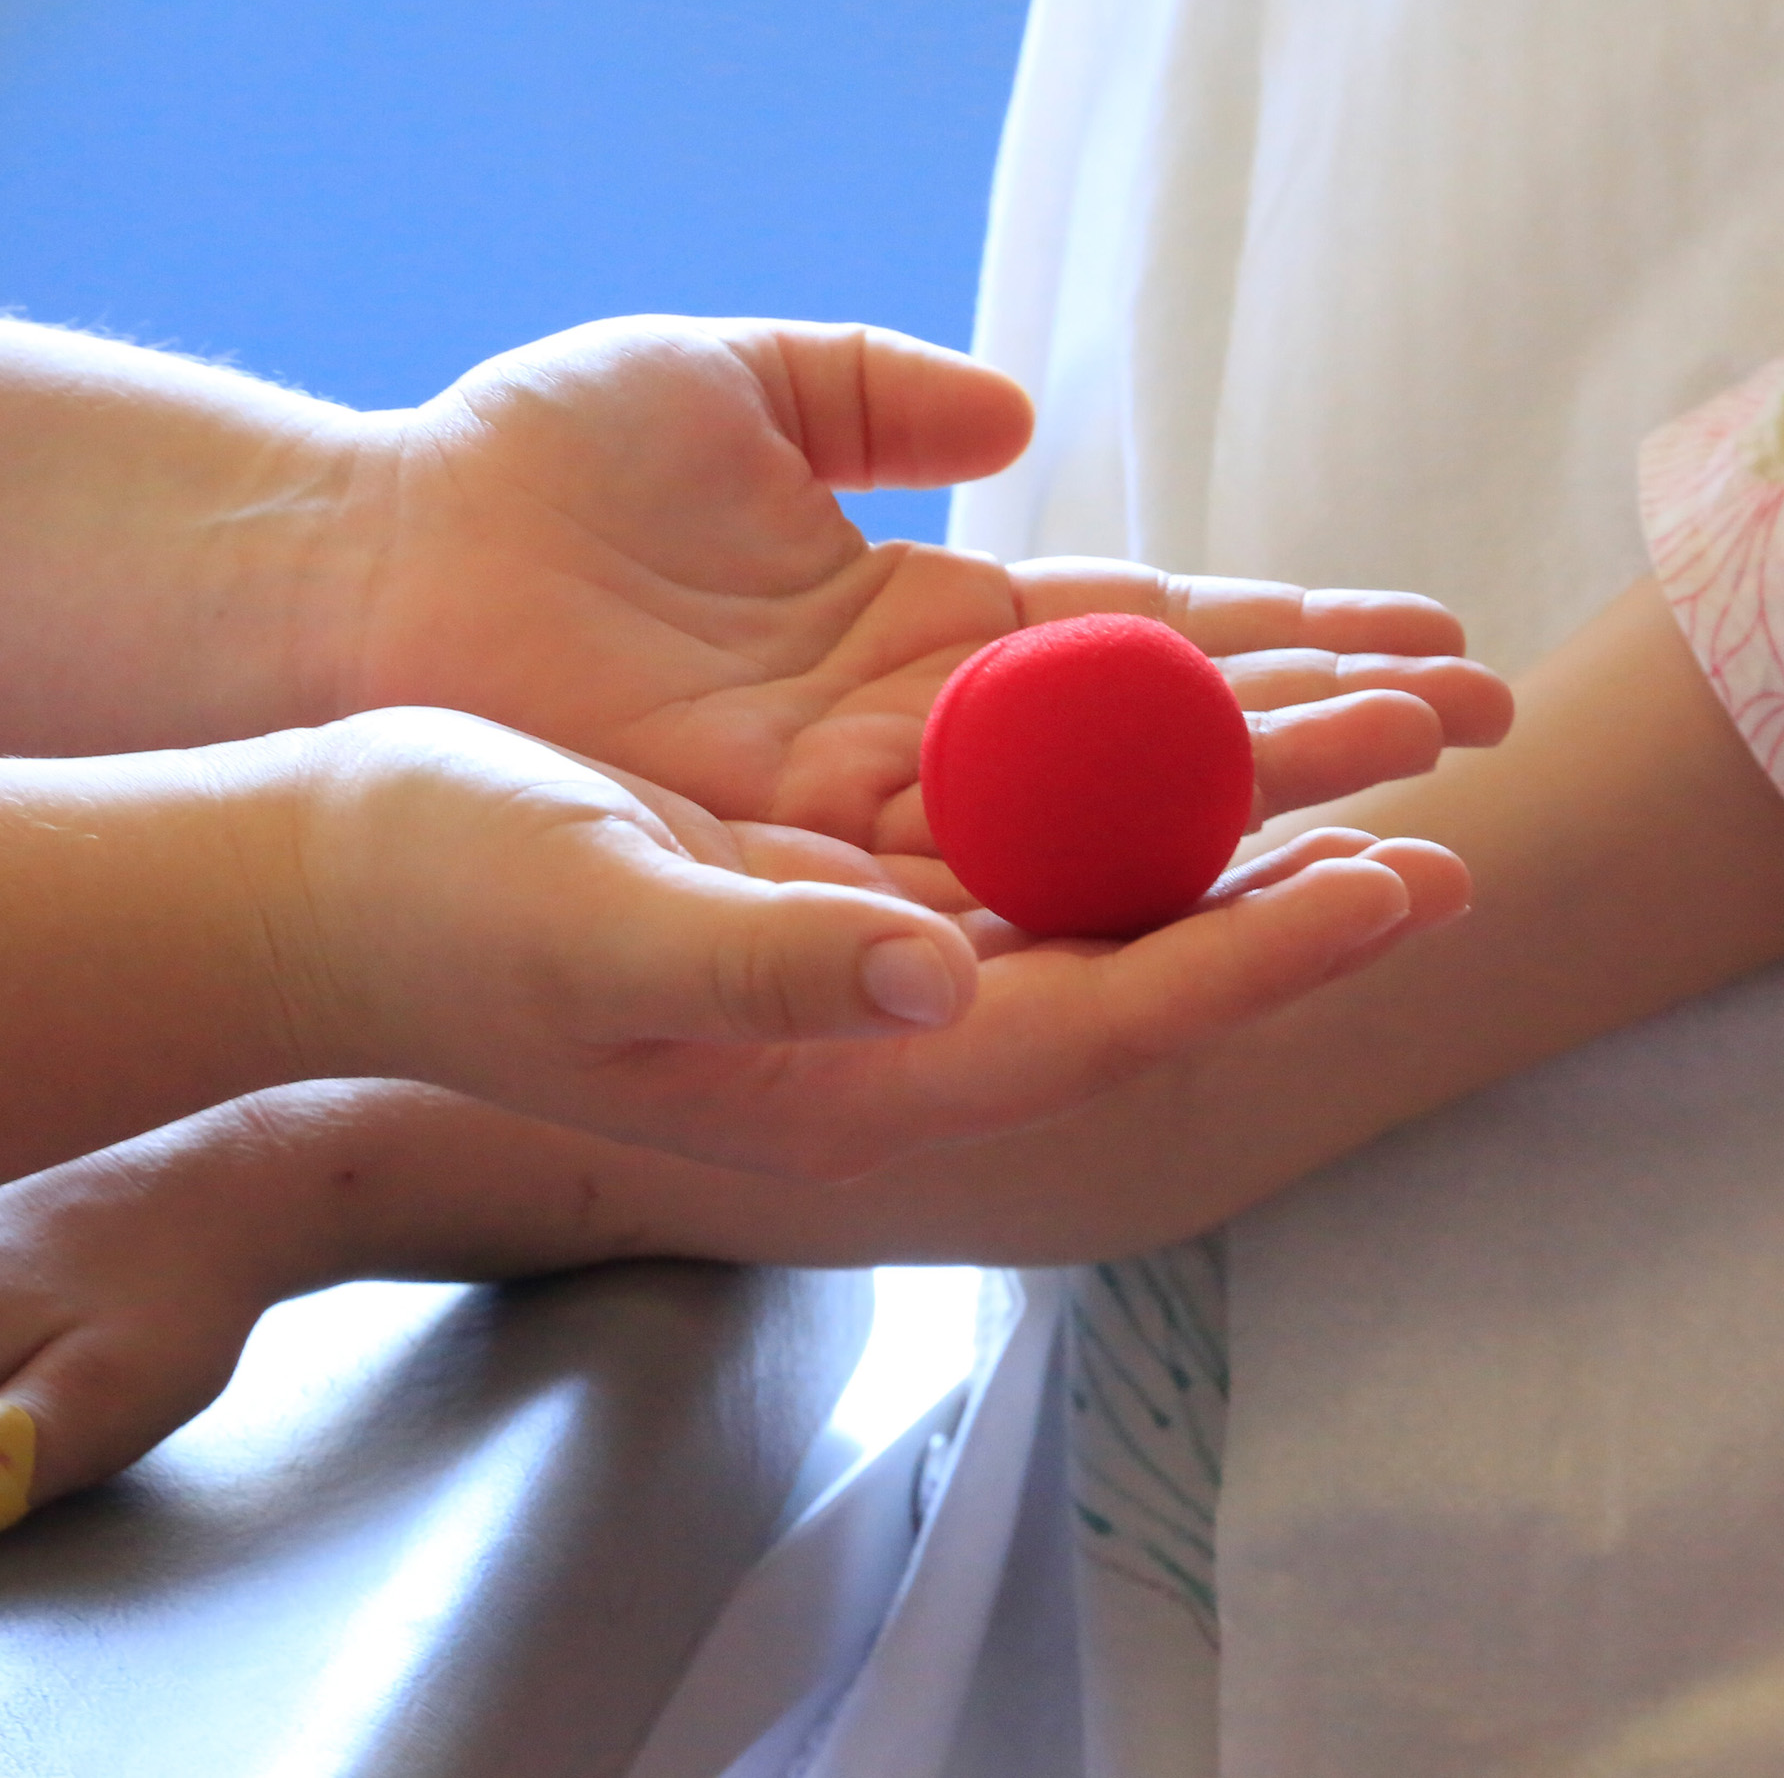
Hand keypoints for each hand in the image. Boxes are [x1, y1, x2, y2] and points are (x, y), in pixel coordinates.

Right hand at [260, 708, 1464, 1177]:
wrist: (321, 875)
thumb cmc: (433, 900)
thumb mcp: (589, 923)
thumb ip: (761, 969)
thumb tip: (931, 987)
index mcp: (842, 1066)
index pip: (1107, 1016)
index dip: (1266, 952)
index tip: (1410, 877)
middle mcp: (881, 1027)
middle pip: (1145, 958)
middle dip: (1302, 879)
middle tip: (1461, 798)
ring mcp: (865, 958)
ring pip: (1103, 889)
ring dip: (1242, 817)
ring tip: (1378, 743)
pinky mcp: (836, 879)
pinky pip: (1024, 834)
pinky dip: (1128, 776)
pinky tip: (1199, 717)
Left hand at [324, 318, 1514, 858]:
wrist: (362, 577)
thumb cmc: (520, 466)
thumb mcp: (725, 380)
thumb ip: (876, 390)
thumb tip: (1014, 413)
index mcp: (917, 623)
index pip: (1147, 639)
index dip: (1290, 637)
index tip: (1430, 630)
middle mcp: (920, 744)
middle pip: (1165, 752)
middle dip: (1330, 740)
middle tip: (1494, 727)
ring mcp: (870, 823)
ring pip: (1114, 841)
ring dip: (1275, 827)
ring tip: (1434, 816)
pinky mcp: (807, 887)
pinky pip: (1003, 904)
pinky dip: (1142, 898)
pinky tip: (1276, 891)